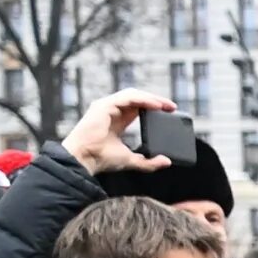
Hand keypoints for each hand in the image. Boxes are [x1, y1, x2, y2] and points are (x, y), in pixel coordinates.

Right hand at [63, 88, 183, 175]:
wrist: (85, 159)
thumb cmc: (102, 159)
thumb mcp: (131, 161)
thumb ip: (149, 162)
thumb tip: (167, 161)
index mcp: (118, 120)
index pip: (138, 107)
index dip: (153, 107)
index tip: (170, 112)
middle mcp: (112, 110)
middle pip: (137, 98)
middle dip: (155, 100)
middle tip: (172, 107)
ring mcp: (107, 106)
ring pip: (133, 95)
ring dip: (152, 98)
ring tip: (167, 105)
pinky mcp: (104, 105)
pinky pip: (128, 98)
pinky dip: (143, 100)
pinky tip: (156, 105)